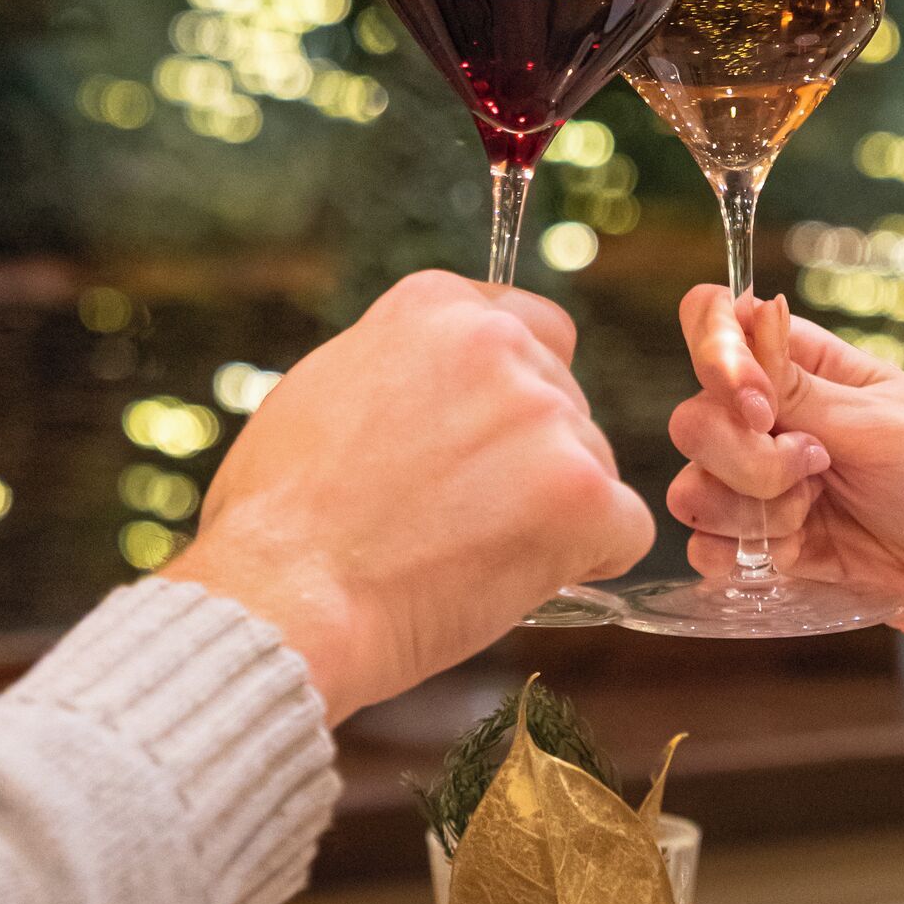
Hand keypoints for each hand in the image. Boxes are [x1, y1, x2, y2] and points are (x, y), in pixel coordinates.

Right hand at [161, 271, 651, 719]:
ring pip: (592, 466)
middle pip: (563, 400)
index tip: (482, 443)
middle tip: (460, 518)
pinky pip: (623, 530)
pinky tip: (517, 581)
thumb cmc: (279, 517)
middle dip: (531, 458)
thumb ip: (398, 367)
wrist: (286, 597)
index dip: (510, 395)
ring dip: (554, 513)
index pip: (530, 328)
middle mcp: (498, 343)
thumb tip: (434, 386)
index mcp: (433, 307)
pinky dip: (587, 563)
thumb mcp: (321, 389)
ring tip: (470, 556)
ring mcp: (545, 415)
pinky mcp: (583, 494)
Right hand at [668, 285, 903, 903]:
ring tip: (798, 532)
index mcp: (823, 369)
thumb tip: (739, 308)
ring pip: (702, 488)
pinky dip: (739, 565)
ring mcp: (786, 492)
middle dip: (738, 454)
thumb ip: (805, 383)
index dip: (721, 365)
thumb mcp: (892, 429)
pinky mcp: (785, 557)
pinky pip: (720, 553)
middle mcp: (795, 425)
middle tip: (797, 479)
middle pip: (703, 417)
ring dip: (738, 514)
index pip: (729, 336)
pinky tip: (779, 572)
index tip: (753, 401)